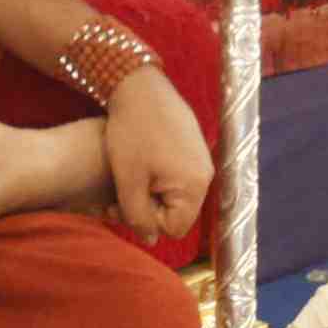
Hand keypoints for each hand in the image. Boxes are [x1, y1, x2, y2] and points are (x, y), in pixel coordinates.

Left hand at [103, 66, 210, 247]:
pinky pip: (178, 174)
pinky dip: (158, 174)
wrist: (139, 86)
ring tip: (130, 174)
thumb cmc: (131, 134)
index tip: (123, 203)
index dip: (146, 222)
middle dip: (149, 207)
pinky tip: (140, 159)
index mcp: (194, 187)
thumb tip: (150, 240)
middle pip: (177, 211)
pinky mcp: (193, 145)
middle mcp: (206, 175)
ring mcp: (201, 158)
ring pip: (175, 193)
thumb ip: (138, 217)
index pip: (174, 229)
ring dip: (151, 191)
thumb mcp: (129, 182)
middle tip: (122, 191)